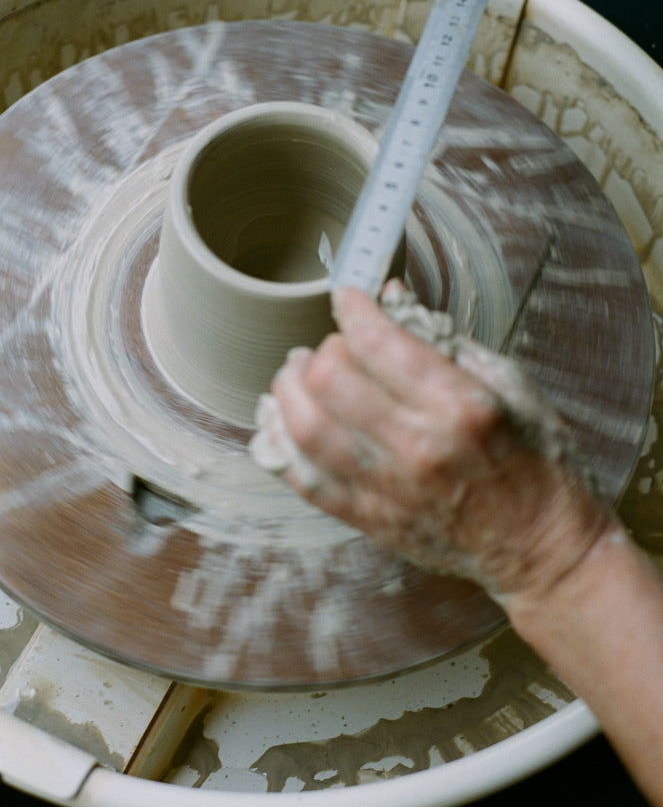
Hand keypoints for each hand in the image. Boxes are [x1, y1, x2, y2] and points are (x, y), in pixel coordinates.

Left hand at [268, 283, 611, 607]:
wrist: (543, 550)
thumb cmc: (536, 464)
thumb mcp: (513, 388)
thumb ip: (447, 342)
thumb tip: (392, 299)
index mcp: (459, 406)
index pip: (379, 343)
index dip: (353, 309)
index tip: (348, 298)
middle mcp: (418, 447)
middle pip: (330, 380)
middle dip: (322, 348)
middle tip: (334, 344)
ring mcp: (389, 489)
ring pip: (305, 428)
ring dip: (289, 389)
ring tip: (296, 373)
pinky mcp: (371, 520)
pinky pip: (304, 479)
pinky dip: (280, 444)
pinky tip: (281, 419)